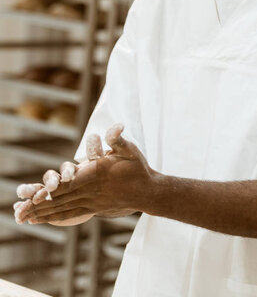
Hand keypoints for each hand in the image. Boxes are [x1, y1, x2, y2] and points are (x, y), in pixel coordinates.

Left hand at [14, 124, 153, 225]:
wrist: (148, 192)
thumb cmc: (138, 168)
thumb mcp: (130, 149)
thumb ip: (118, 139)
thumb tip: (116, 126)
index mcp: (96, 174)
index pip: (69, 184)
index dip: (50, 190)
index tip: (33, 195)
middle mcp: (91, 190)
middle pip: (61, 199)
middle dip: (39, 205)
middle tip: (19, 212)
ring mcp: (92, 202)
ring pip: (63, 208)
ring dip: (43, 213)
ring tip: (24, 217)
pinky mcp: (94, 209)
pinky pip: (71, 214)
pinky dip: (55, 217)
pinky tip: (42, 220)